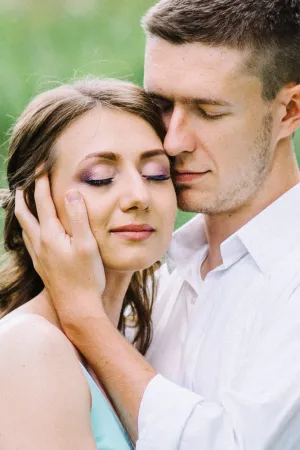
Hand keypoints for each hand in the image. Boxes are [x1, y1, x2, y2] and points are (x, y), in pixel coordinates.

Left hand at [14, 174, 105, 324]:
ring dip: (22, 212)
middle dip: (23, 195)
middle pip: (24, 213)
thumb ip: (78, 217)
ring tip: (23, 203)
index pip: (43, 201)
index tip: (40, 167)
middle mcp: (40, 243)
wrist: (77, 307)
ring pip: (23, 228)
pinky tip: (32, 233)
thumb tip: (71, 193)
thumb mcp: (87, 245)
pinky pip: (28, 241)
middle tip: (24, 182)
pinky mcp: (41, 266)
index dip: (41, 182)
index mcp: (51, 234)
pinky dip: (27, 229)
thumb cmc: (87, 277)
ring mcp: (38, 256)